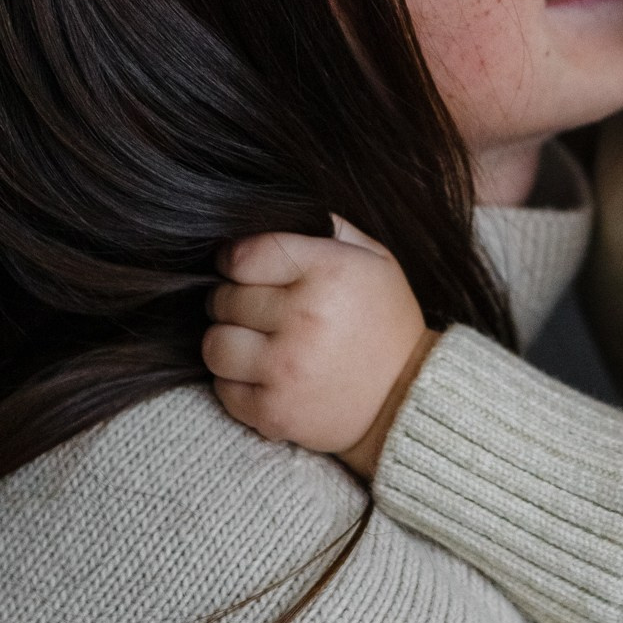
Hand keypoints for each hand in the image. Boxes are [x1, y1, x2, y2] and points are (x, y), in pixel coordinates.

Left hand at [203, 218, 435, 475]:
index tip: (243, 271)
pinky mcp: (273, 411)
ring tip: (257, 344)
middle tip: (262, 312)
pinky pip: (223, 388)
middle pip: (224, 299)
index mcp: (329, 271)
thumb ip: (327, 228)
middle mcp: (304, 317)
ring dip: (230, 342)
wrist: (407, 398)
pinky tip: (267, 376)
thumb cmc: (385, 321)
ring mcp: (285, 368)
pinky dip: (238, 382)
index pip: (242, 256)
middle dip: (236, 302)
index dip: (235, 262)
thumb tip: (275, 211)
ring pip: (214, 344)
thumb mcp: (375, 259)